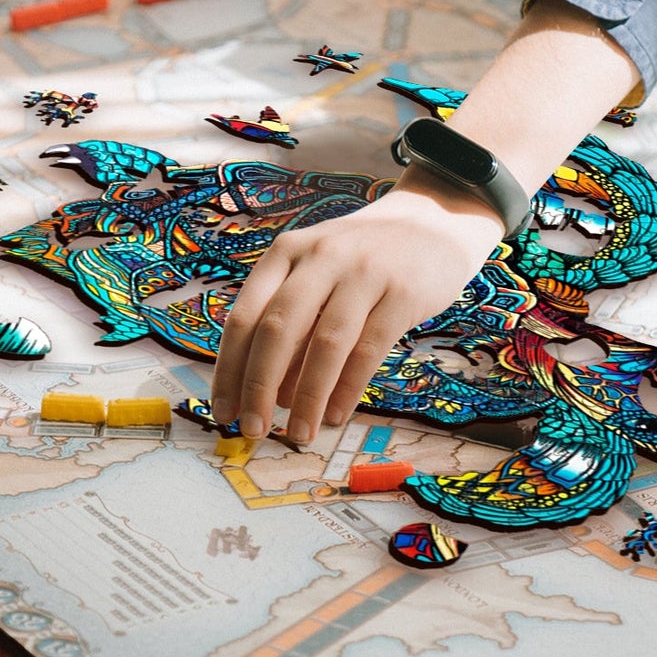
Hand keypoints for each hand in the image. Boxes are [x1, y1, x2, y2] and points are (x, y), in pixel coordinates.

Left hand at [210, 174, 504, 442]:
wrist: (433, 222)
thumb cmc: (362, 258)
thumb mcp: (318, 271)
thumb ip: (292, 320)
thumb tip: (267, 394)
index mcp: (288, 252)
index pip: (245, 316)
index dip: (230, 369)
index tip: (223, 411)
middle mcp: (321, 257)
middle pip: (278, 329)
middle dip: (260, 386)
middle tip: (254, 430)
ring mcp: (364, 272)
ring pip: (325, 344)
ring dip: (308, 398)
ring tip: (300, 434)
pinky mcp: (403, 292)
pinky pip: (368, 349)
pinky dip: (347, 388)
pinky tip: (336, 415)